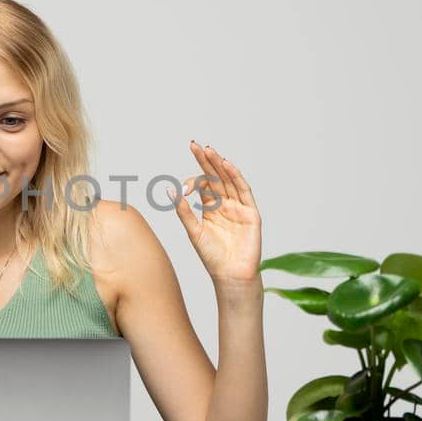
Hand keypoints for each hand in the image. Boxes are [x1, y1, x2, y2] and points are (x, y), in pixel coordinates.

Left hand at [172, 142, 262, 286]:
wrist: (230, 275)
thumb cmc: (212, 257)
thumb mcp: (194, 231)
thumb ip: (184, 211)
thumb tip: (170, 190)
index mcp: (211, 208)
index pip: (203, 185)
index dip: (193, 181)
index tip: (183, 188)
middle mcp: (226, 204)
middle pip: (216, 177)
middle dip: (205, 161)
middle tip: (194, 145)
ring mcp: (239, 207)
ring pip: (229, 180)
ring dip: (220, 165)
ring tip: (209, 151)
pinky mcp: (251, 213)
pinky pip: (244, 191)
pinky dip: (236, 177)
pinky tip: (227, 165)